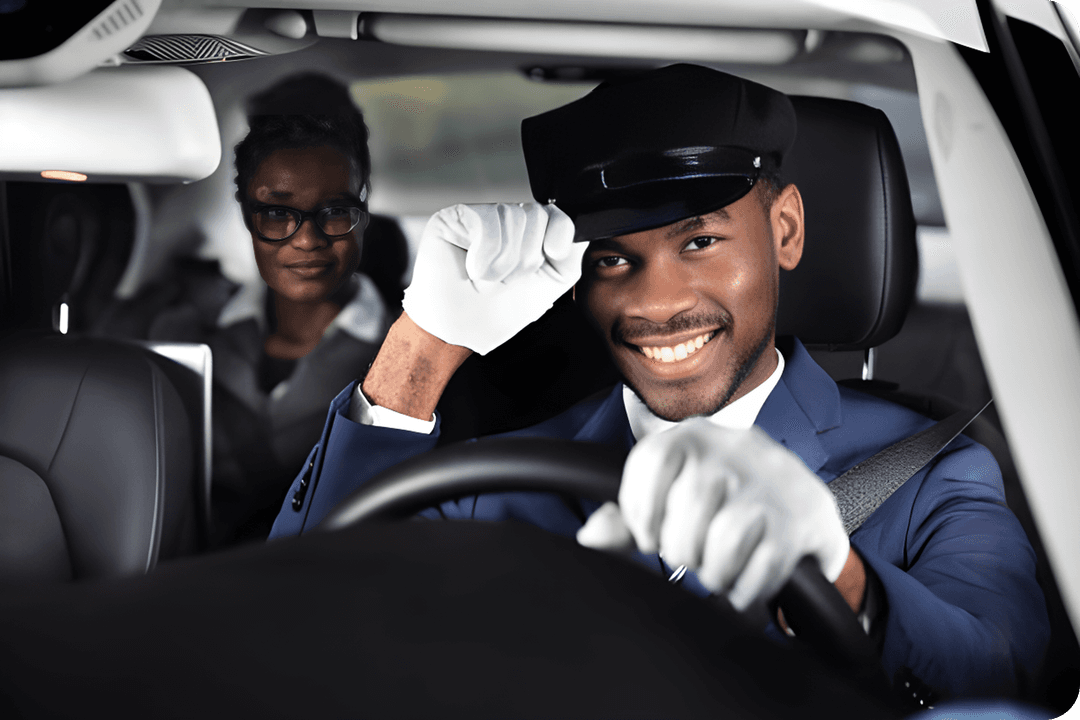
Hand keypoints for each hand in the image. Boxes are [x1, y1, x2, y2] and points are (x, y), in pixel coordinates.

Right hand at [401, 203, 583, 354]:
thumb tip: (579, 235)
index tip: (554, 254)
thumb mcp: (546, 288)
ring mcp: (480, 217)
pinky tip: (473, 268)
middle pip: (537, 215)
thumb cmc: (494, 314)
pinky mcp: (455, 217)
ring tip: (486, 279)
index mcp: (529, 237)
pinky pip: (487, 219)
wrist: (457, 331)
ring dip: (504, 261)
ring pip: (513, 218)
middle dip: (527, 258)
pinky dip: (485, 252)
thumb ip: (568, 260)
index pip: (556, 214)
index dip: (561, 231)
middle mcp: (506, 223)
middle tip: (506, 280)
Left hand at [577, 419, 849, 610]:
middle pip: (688, 507)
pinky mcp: (800, 520)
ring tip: (715, 572)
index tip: (648, 537)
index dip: (641, 511)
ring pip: (725, 538)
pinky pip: (765, 564)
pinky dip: (745, 588)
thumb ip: (628, 518)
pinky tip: (742, 584)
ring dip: (714, 571)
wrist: (802, 501)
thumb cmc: (723, 499)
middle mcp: (735, 449)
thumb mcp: (674, 495)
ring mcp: (771, 483)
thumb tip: (589, 536)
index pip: (653, 461)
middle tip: (690, 556)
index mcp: (693, 436)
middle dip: (680, 549)